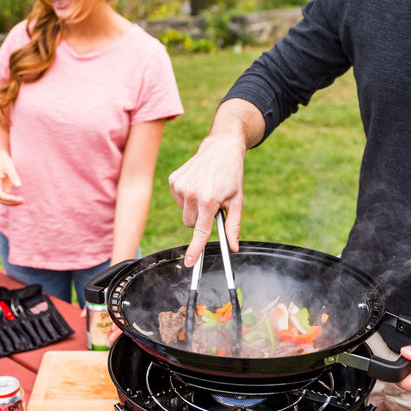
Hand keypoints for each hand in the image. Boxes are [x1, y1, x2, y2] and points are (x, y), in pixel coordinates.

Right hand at [0, 153, 23, 205]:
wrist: (1, 158)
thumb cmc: (5, 161)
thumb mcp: (9, 166)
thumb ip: (13, 176)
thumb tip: (19, 186)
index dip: (8, 198)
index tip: (17, 199)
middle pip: (1, 199)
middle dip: (11, 202)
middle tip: (22, 200)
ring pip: (4, 200)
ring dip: (12, 202)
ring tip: (22, 200)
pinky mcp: (3, 189)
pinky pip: (7, 198)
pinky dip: (13, 200)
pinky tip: (20, 199)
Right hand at [168, 133, 245, 266]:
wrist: (221, 147)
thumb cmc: (232, 175)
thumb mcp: (237, 200)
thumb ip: (233, 226)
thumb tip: (233, 247)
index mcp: (209, 200)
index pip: (200, 231)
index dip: (195, 249)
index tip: (190, 262)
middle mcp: (191, 194)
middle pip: (190, 224)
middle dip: (200, 219)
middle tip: (212, 204)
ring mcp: (180, 186)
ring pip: (184, 212)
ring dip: (193, 207)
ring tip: (205, 190)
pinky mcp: (173, 180)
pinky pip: (178, 200)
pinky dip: (186, 197)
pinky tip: (196, 183)